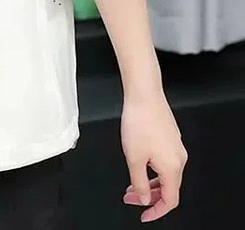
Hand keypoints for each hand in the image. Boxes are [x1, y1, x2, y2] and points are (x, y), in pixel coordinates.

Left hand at [121, 91, 187, 221]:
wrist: (144, 94)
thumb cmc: (139, 120)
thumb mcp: (133, 157)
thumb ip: (138, 182)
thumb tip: (144, 198)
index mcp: (172, 167)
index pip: (170, 200)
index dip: (156, 211)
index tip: (143, 215)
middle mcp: (179, 158)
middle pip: (168, 188)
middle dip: (149, 196)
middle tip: (130, 198)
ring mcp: (176, 147)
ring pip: (165, 174)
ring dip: (149, 182)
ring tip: (131, 183)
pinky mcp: (171, 137)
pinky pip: (164, 161)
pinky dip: (152, 169)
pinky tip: (139, 164)